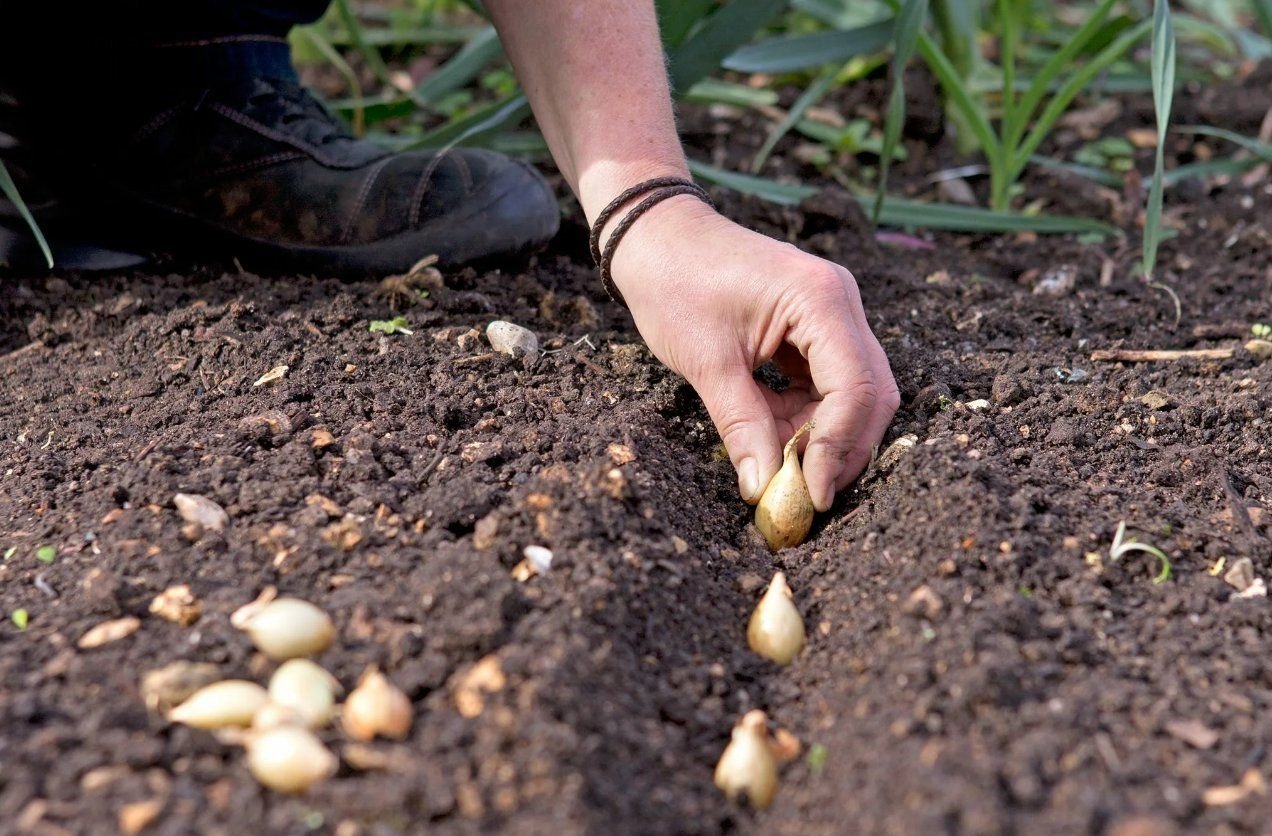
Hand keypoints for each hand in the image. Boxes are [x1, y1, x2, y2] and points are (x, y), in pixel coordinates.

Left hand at [609, 195, 899, 510]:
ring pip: (852, 392)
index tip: (811, 494)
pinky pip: (826, 382)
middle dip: (841, 448)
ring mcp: (831, 313)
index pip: (855, 388)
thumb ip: (741, 426)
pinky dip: (805, 415)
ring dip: (821, 435)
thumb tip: (762, 488)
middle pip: (869, 392)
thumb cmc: (675, 284)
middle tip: (805, 494)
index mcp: (820, 300)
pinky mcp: (814, 326)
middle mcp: (840, 302)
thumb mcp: (707, 362)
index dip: (838, 448)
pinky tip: (771, 433)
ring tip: (777, 464)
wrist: (656, 236)